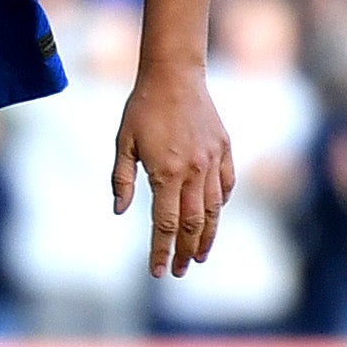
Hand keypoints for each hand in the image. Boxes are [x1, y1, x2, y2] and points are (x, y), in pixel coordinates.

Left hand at [112, 63, 236, 278]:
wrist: (174, 75)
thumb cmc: (143, 108)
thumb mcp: (123, 142)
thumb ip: (122, 179)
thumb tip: (120, 212)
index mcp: (166, 172)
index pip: (164, 224)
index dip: (161, 251)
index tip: (158, 272)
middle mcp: (193, 171)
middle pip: (192, 224)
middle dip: (184, 252)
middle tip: (178, 270)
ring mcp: (212, 161)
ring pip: (214, 210)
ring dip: (207, 237)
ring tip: (199, 256)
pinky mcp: (224, 150)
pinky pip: (226, 186)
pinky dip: (221, 205)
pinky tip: (213, 217)